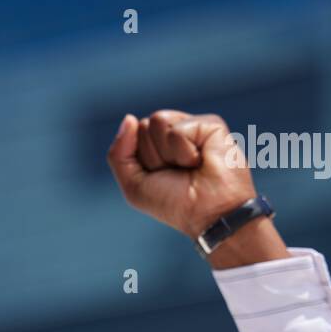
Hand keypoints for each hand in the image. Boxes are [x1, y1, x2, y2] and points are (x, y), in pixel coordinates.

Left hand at [106, 109, 289, 267]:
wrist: (208, 213)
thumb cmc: (173, 202)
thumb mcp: (133, 184)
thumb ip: (119, 153)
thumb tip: (129, 118)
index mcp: (157, 143)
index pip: (133, 133)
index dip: (142, 160)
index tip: (161, 176)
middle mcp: (174, 131)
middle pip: (144, 126)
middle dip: (154, 156)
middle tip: (177, 172)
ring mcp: (193, 126)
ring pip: (158, 121)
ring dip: (169, 154)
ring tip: (189, 166)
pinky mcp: (211, 124)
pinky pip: (178, 130)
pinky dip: (185, 152)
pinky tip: (202, 161)